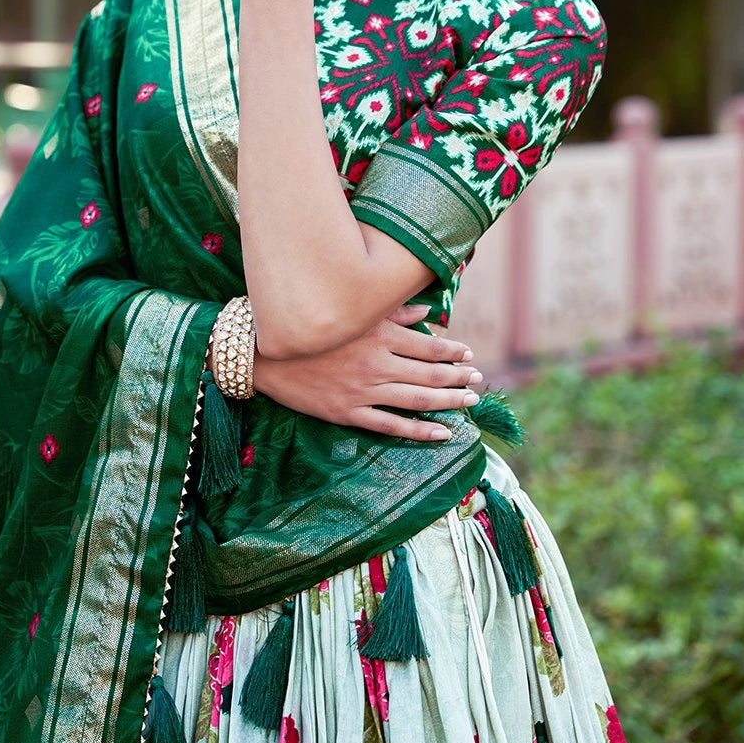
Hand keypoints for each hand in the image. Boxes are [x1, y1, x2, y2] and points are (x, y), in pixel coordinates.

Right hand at [252, 302, 482, 441]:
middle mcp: (377, 364)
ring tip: (469, 402)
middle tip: (477, 380)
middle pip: (430, 375)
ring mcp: (364, 391)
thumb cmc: (310, 325)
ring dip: (449, 402)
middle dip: (458, 378)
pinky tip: (442, 433)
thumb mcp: (352, 311)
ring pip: (417, 401)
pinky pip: (392, 425)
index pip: (428, 346)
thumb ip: (391, 311)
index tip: (469, 355)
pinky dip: (420, 431)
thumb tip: (426, 310)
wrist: (266, 354)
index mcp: (378, 334)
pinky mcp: (349, 412)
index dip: (453, 352)